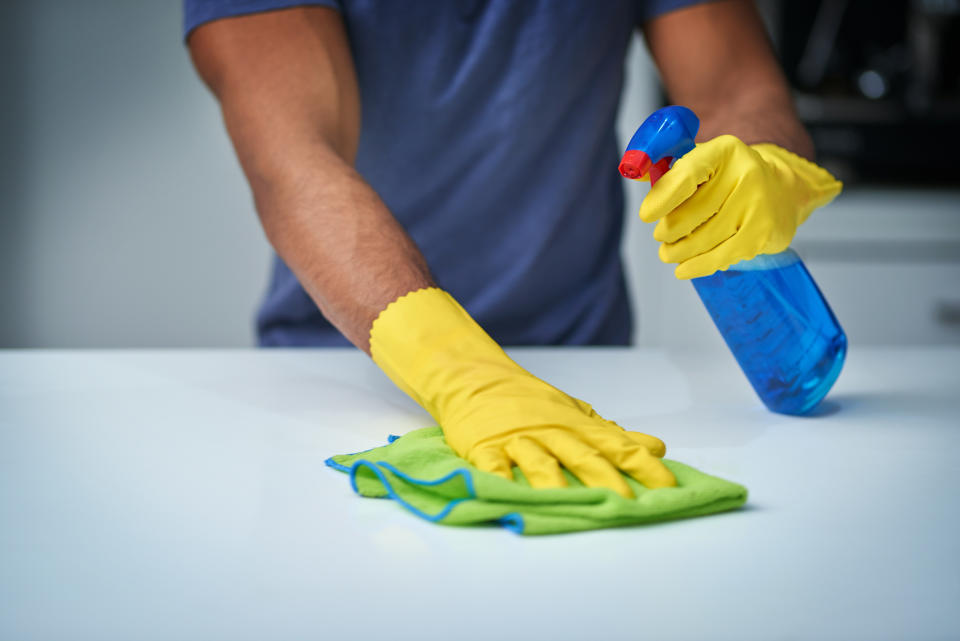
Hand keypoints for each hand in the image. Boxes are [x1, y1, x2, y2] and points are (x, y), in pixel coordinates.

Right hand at [369, 288, 675, 497]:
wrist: (474, 378)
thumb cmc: (528, 402)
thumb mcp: (575, 414)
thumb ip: (615, 435)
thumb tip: (656, 448)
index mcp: (576, 425)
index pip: (617, 446)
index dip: (643, 466)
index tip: (667, 487)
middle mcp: (551, 431)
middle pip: (582, 456)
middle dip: (606, 480)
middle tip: (626, 504)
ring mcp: (517, 439)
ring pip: (540, 462)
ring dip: (557, 484)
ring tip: (572, 505)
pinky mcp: (484, 448)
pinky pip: (493, 466)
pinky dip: (500, 481)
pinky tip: (508, 496)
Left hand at [638, 135, 841, 278]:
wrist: (782, 189)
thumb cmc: (731, 178)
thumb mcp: (703, 163)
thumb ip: (669, 169)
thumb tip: (634, 173)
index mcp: (723, 151)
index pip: (686, 175)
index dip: (662, 198)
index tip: (646, 216)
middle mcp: (745, 173)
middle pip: (692, 213)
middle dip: (669, 230)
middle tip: (662, 235)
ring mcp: (757, 203)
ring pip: (704, 238)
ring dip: (679, 251)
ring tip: (669, 253)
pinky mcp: (764, 232)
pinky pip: (722, 256)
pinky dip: (698, 266)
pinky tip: (684, 269)